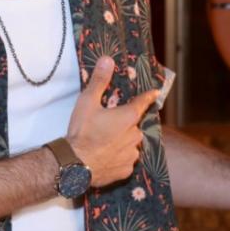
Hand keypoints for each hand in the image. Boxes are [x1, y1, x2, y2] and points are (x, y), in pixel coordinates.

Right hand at [66, 56, 157, 187]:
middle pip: (133, 125)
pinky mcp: (126, 170)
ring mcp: (131, 154)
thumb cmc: (82, 132)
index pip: (143, 103)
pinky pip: (125, 160)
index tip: (155, 93)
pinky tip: (105, 157)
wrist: (74, 166)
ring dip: (121, 141)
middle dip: (123, 124)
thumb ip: (99, 81)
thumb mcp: (87, 102)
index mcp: (129, 117)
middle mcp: (135, 135)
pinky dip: (118, 158)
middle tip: (106, 126)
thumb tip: (107, 60)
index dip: (148, 96)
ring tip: (103, 143)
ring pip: (130, 144)